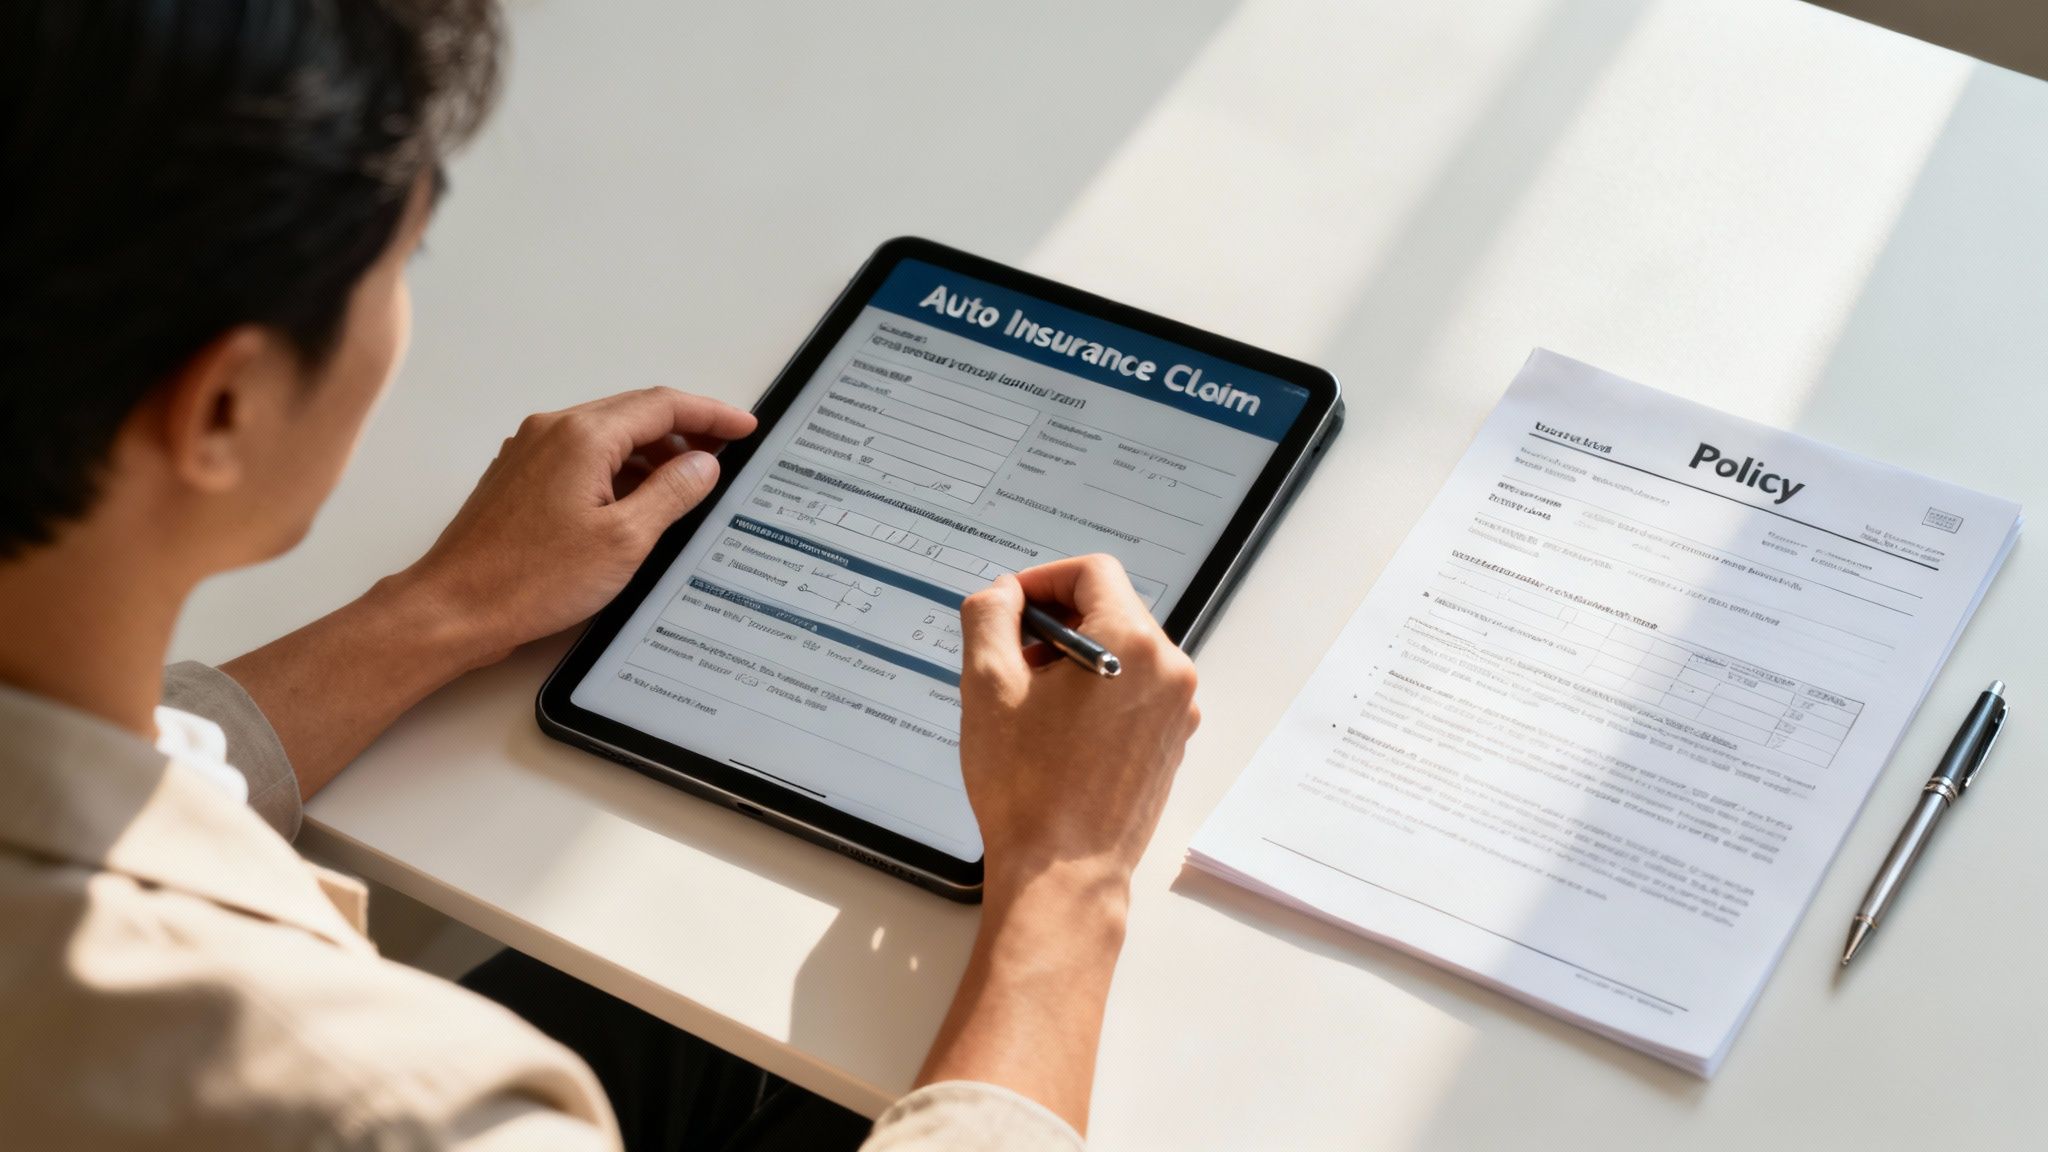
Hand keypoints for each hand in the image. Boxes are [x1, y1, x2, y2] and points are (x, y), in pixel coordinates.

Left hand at [400, 387, 755, 666]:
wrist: (454, 608)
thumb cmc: (529, 580)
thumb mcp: (625, 540)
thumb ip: (672, 492)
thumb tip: (704, 463)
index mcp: (583, 436)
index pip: (663, 406)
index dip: (712, 414)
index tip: (745, 427)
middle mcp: (553, 431)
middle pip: (635, 413)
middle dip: (686, 430)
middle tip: (727, 451)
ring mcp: (531, 451)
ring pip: (608, 436)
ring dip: (652, 452)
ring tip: (689, 483)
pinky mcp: (520, 477)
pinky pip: (582, 457)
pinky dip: (619, 468)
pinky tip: (637, 500)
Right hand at [913, 555, 1198, 1130]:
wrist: (1063, 875)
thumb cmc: (1030, 791)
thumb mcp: (987, 685)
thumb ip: (989, 615)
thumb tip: (1001, 594)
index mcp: (1134, 645)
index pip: (1093, 571)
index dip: (1042, 579)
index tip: (1011, 607)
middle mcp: (1169, 672)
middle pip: (1110, 608)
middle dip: (1055, 624)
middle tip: (1010, 660)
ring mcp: (1177, 711)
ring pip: (1122, 651)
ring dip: (1074, 660)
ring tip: (1029, 703)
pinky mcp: (1170, 744)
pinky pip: (1134, 692)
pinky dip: (1096, 693)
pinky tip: (1055, 732)